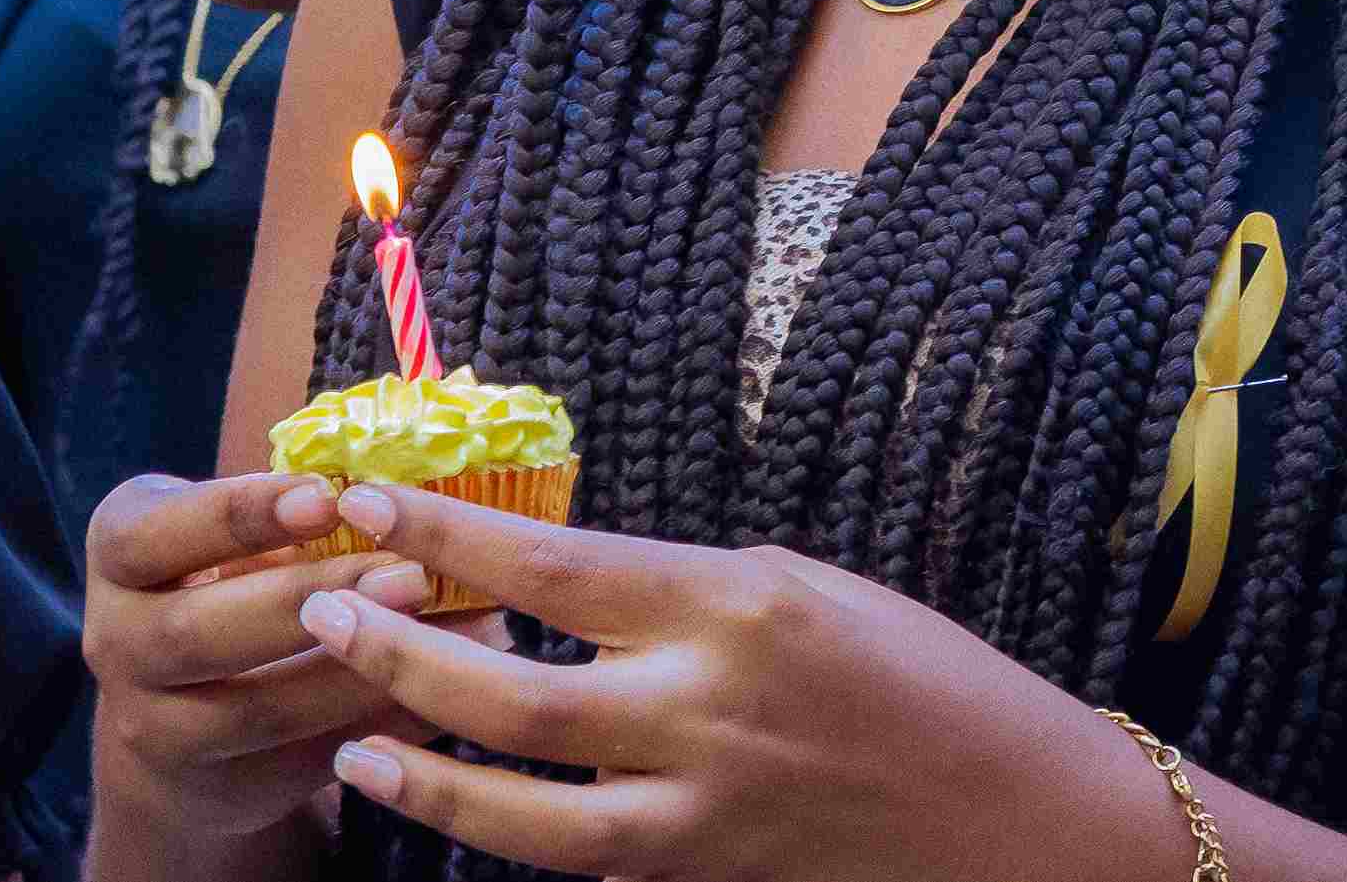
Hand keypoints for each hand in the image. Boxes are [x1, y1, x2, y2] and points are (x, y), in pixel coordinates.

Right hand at [83, 471, 453, 858]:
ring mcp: (157, 730)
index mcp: (120, 553)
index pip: (159, 532)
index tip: (329, 497)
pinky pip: (307, 762)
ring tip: (447, 633)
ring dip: (357, 674)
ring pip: (256, 713)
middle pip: (197, 633)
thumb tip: (412, 486)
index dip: (241, 514)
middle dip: (308, 600)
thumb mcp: (226, 529)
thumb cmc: (230, 574)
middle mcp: (114, 643)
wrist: (186, 705)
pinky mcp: (219, 790)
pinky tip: (445, 690)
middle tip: (409, 574)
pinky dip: (382, 726)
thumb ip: (291, 508)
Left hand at [291, 480, 1194, 880]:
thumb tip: (564, 590)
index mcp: (738, 607)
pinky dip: (513, 835)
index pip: (553, 567)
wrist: (1019, 821)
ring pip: (523, 813)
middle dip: (401, 655)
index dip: (444, 536)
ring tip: (354, 746)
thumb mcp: (806, 592)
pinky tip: (464, 808)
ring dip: (425, 779)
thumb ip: (685, 596)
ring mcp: (704, 814)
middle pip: (512, 696)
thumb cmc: (928, 682)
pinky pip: (585, 864)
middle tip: (327, 610)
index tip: (367, 500)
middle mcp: (710, 712)